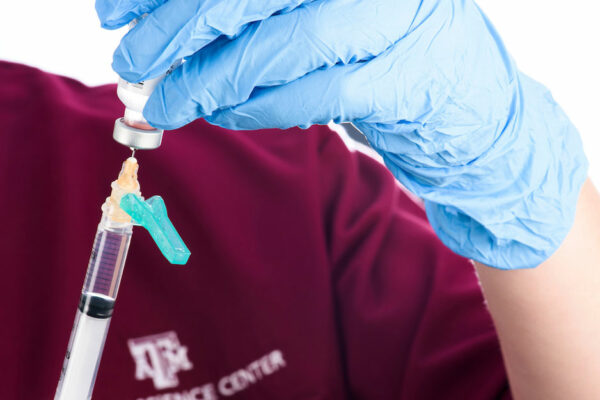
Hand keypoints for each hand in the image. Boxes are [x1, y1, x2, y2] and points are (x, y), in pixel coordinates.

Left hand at [97, 0, 587, 268]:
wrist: (473, 113)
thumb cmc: (385, 59)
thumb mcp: (322, 19)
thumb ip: (258, 15)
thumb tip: (166, 26)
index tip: (116, 10)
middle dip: (179, 26)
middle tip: (131, 63)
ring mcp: (397, 19)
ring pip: (284, 42)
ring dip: (213, 78)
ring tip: (170, 102)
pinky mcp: (408, 79)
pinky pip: (316, 94)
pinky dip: (261, 108)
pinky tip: (225, 116)